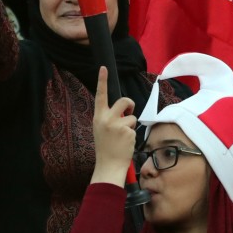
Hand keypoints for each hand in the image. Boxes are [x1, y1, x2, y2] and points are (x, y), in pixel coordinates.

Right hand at [90, 67, 136, 184]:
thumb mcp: (102, 128)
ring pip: (132, 116)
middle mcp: (106, 118)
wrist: (108, 164)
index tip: (104, 68)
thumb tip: (123, 109)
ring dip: (130, 124)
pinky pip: (134, 127)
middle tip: (128, 114)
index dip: (102, 81)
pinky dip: (132, 134)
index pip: (100, 96)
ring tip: (122, 136)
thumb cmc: (107, 146)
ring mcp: (116, 124)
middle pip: (125, 100)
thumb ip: (110, 117)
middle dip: (130, 105)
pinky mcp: (126, 131)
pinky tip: (125, 142)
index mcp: (98, 117)